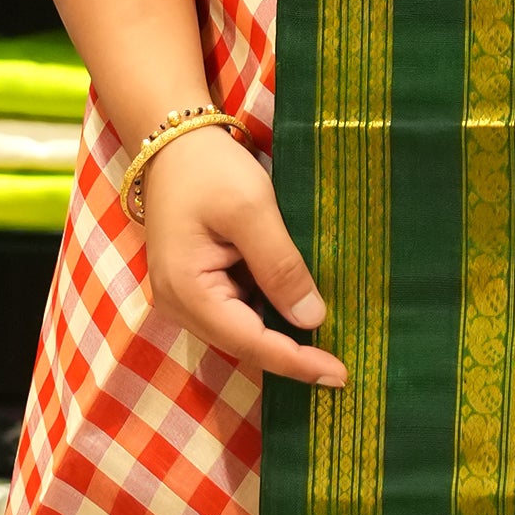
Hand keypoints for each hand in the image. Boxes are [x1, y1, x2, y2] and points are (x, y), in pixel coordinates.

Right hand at [141, 125, 347, 388]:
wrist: (173, 139)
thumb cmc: (210, 169)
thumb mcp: (252, 211)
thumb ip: (281, 266)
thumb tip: (312, 318)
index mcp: (187, 291)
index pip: (250, 341)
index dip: (297, 361)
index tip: (339, 374)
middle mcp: (179, 304)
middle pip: (243, 345)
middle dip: (291, 357)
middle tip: (341, 369)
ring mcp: (184, 296)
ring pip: (241, 331)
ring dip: (282, 340)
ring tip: (328, 348)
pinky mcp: (196, 284)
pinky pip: (237, 312)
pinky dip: (269, 316)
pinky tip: (300, 314)